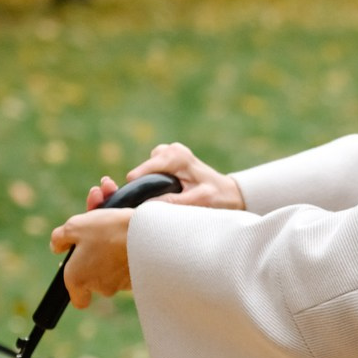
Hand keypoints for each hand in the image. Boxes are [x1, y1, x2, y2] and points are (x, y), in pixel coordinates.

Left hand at [49, 207, 133, 310]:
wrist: (146, 234)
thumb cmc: (107, 231)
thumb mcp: (75, 226)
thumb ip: (60, 237)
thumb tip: (56, 246)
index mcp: (77, 278)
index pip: (78, 300)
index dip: (80, 288)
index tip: (82, 272)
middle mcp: (100, 287)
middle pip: (96, 281)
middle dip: (98, 263)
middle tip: (101, 240)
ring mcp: (121, 286)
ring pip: (115, 275)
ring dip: (114, 257)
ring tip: (118, 235)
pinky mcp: (139, 280)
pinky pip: (131, 271)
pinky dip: (130, 258)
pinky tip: (132, 241)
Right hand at [121, 142, 244, 209]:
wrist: (230, 192)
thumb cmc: (218, 197)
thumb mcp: (198, 201)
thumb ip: (173, 203)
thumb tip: (145, 208)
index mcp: (177, 156)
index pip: (144, 170)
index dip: (135, 187)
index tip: (127, 202)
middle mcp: (171, 150)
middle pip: (142, 170)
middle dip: (141, 187)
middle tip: (143, 205)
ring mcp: (169, 152)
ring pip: (145, 171)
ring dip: (147, 185)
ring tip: (157, 200)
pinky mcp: (167, 159)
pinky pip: (150, 171)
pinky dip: (152, 182)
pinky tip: (161, 193)